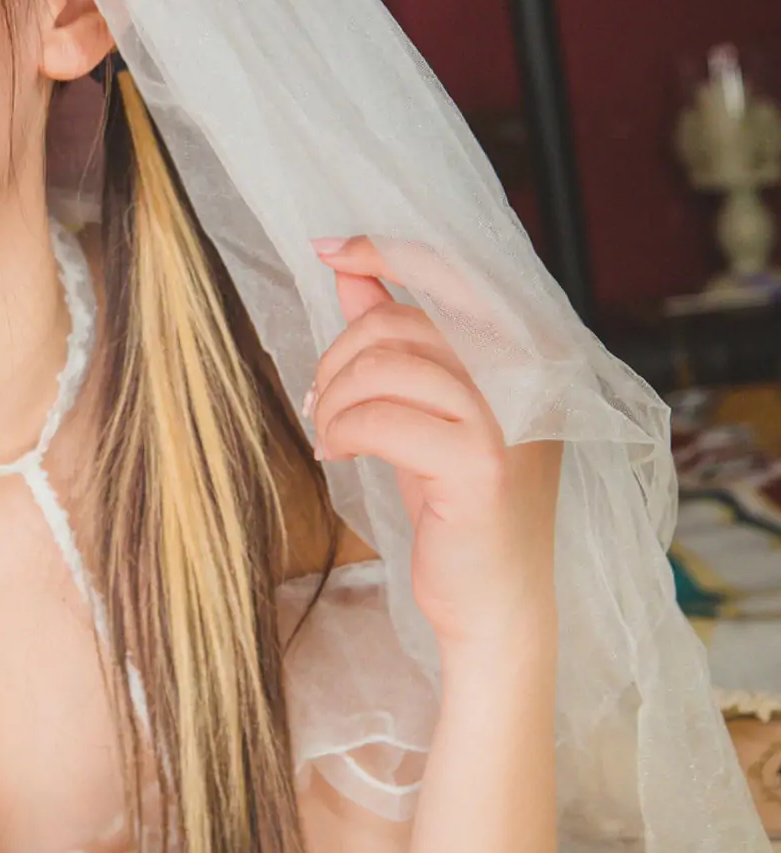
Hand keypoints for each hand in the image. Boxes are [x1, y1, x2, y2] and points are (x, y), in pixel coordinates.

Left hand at [306, 235, 560, 653]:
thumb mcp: (425, 409)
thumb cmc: (460, 506)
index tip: (327, 250)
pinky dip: (344, 431)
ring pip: (385, 366)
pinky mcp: (482, 461)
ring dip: (336, 400)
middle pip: (399, 323)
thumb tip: (352, 274)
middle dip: (339, 358)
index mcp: (526, 350)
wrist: (494, 602)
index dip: (385, 253)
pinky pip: (382, 418)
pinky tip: (335, 453)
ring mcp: (510, 415)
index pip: (451, 274)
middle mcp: (531, 371)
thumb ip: (400, 339)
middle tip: (321, 403)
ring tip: (330, 434)